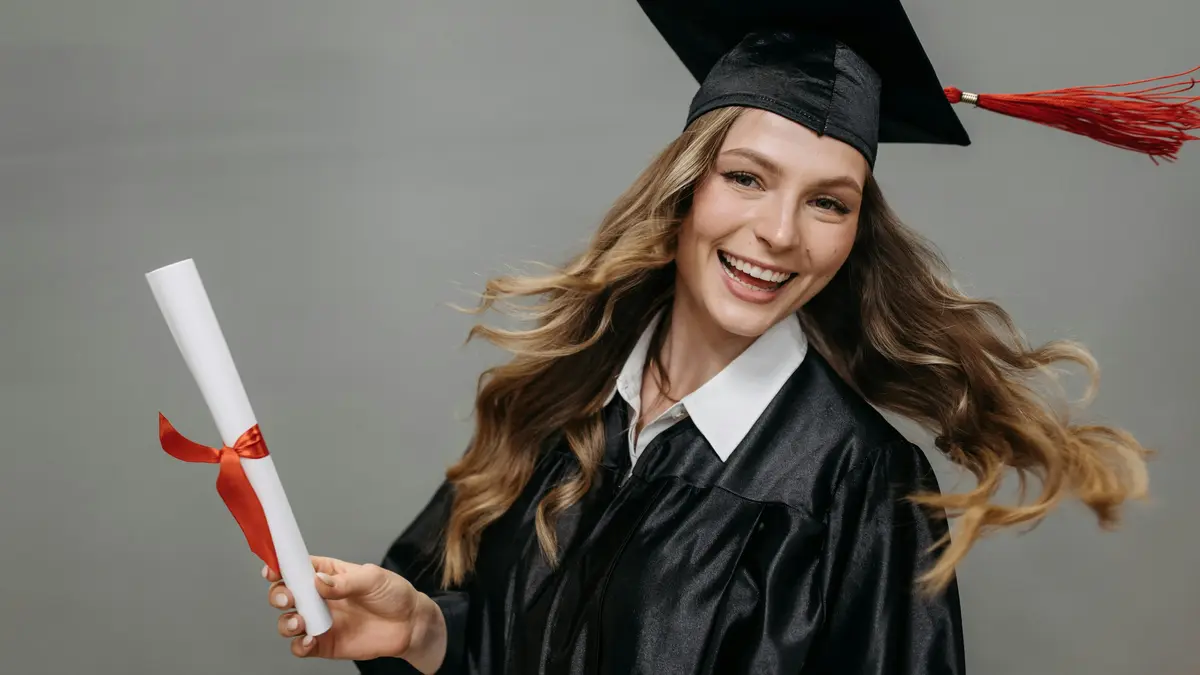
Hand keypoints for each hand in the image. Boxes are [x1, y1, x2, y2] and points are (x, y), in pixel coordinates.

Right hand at [264, 555, 447, 673]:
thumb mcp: (373, 578)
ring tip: (301, 622)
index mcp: (327, 574)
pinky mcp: (324, 643)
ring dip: (286, 622)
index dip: (281, 566)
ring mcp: (320, 621)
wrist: (410, 625)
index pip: (297, 567)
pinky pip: (301, 647)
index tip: (273, 569)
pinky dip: (299, 646)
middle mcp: (319, 597)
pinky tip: (310, 640)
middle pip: (285, 594)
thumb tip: (319, 581)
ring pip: (288, 621)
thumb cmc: (393, 594)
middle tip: (289, 597)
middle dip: (279, 595)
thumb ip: (345, 582)